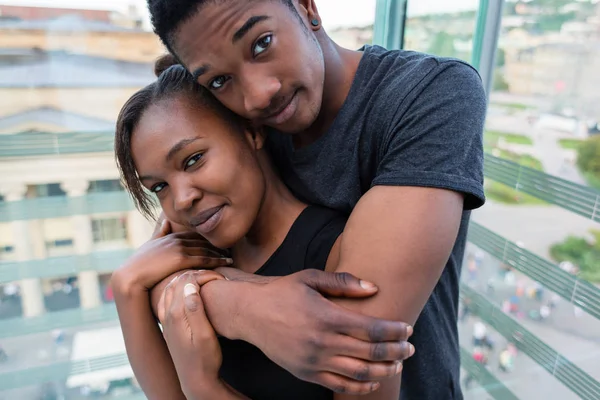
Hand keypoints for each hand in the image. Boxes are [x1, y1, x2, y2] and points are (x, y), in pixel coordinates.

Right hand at [111, 219, 232, 296]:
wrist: (131, 277)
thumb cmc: (139, 265)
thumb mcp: (150, 245)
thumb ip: (159, 232)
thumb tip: (166, 219)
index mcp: (170, 236)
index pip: (194, 236)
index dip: (208, 239)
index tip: (219, 243)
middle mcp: (176, 240)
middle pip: (203, 241)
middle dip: (217, 245)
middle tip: (232, 249)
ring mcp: (179, 248)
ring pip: (206, 249)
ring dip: (221, 253)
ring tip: (232, 257)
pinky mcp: (181, 258)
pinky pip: (205, 259)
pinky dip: (219, 260)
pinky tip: (228, 262)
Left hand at [160, 271, 238, 398]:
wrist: (195, 379)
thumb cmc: (205, 358)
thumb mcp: (205, 335)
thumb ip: (196, 309)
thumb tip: (191, 285)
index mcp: (176, 313)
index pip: (188, 280)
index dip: (206, 274)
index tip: (222, 278)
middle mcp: (167, 313)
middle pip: (178, 280)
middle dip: (196, 272)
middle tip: (216, 274)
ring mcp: (166, 318)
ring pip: (171, 286)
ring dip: (186, 277)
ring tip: (204, 276)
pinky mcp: (168, 323)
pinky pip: (168, 296)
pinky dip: (177, 286)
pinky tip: (188, 288)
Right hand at [200, 269, 414, 394]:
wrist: (250, 313)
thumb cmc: (283, 292)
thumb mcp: (311, 278)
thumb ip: (343, 282)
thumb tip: (373, 288)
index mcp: (326, 316)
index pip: (371, 328)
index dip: (394, 331)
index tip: (408, 329)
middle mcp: (322, 341)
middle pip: (370, 353)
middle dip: (396, 352)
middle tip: (410, 349)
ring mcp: (313, 360)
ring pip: (359, 373)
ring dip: (383, 371)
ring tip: (397, 365)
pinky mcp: (305, 373)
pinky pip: (339, 385)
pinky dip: (360, 386)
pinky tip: (372, 380)